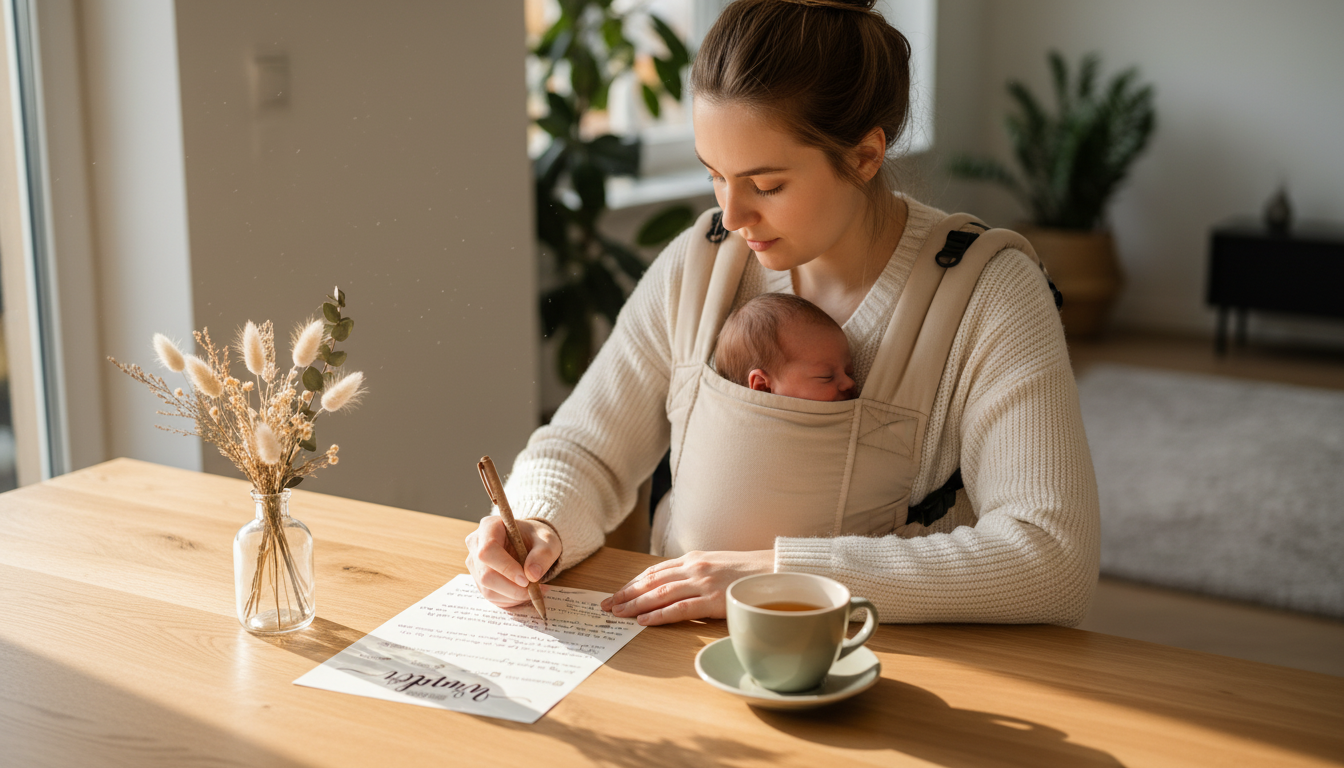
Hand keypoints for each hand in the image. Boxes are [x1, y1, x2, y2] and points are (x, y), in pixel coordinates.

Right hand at [465, 517, 561, 608]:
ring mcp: (475, 563)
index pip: (488, 550)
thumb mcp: (548, 541)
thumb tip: (532, 575)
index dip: (505, 568)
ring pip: (487, 589)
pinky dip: (510, 599)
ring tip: (532, 590)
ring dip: (512, 595)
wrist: (530, 543)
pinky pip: (491, 596)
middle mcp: (476, 544)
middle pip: (485, 574)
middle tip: (532, 589)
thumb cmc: (536, 538)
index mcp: (489, 526)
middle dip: (511, 587)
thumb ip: (543, 555)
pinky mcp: (478, 579)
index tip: (526, 580)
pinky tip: (523, 593)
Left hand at [600, 550, 772, 625]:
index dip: (632, 583)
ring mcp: (703, 584)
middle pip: (651, 581)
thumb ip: (696, 573)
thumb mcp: (717, 565)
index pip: (654, 571)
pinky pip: (679, 609)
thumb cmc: (748, 571)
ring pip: (660, 594)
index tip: (616, 593)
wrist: (775, 571)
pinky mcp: (713, 600)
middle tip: (606, 605)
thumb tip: (675, 585)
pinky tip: (643, 621)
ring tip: (618, 613)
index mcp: (693, 559)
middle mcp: (694, 568)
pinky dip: (659, 615)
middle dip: (626, 593)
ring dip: (635, 604)